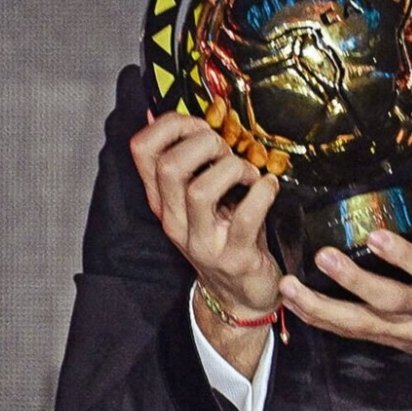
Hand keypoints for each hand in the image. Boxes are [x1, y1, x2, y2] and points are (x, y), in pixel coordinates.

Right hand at [130, 112, 282, 373]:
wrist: (240, 297)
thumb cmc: (225, 236)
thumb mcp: (200, 200)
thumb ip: (188, 161)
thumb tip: (160, 113)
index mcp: (163, 200)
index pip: (141, 150)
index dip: (171, 125)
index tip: (201, 125)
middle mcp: (175, 220)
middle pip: (169, 167)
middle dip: (204, 144)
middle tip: (228, 151)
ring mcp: (202, 241)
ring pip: (201, 190)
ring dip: (233, 169)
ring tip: (250, 174)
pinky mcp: (234, 257)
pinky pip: (246, 216)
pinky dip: (263, 192)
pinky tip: (269, 187)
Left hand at [279, 161, 411, 368]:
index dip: (402, 255)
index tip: (376, 236)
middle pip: (389, 300)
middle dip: (354, 281)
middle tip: (325, 257)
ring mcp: (407, 328)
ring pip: (361, 323)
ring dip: (323, 307)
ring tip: (291, 287)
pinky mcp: (391, 339)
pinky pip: (352, 332)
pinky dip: (322, 320)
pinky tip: (297, 305)